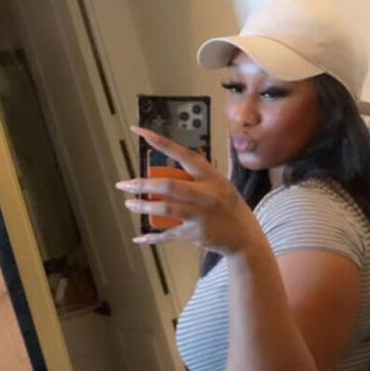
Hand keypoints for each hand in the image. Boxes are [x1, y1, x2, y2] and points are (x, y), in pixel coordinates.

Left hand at [117, 126, 260, 254]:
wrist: (245, 238)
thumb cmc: (231, 208)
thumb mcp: (224, 184)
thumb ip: (205, 171)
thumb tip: (192, 153)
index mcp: (211, 178)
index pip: (184, 155)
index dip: (161, 142)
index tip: (140, 132)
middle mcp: (206, 195)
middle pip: (169, 186)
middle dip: (143, 184)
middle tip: (124, 184)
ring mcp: (200, 215)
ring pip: (166, 209)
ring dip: (144, 207)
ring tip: (129, 204)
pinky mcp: (196, 234)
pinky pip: (170, 234)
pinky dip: (153, 237)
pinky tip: (139, 237)